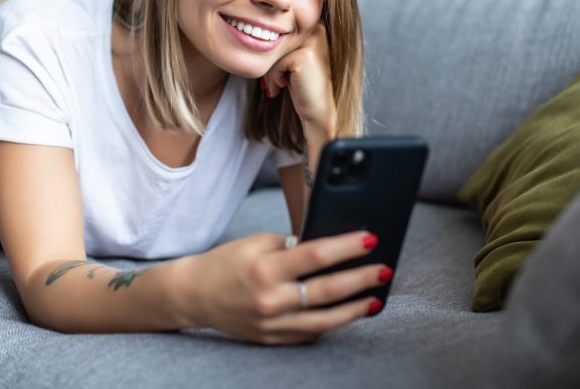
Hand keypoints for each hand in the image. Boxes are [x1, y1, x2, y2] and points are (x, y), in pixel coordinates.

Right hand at [171, 232, 391, 344]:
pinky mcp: (273, 340)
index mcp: (265, 268)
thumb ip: (294, 245)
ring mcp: (272, 325)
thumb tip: (333, 245)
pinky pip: (310, 333)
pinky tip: (349, 312)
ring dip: (355, 309)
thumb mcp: (258, 242)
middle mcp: (270, 299)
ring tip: (376, 298)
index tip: (371, 239)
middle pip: (327, 291)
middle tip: (384, 270)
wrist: (194, 295)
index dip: (347, 247)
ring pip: (325, 320)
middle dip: (361, 279)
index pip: (316, 255)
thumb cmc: (227, 262)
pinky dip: (332, 322)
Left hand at [262, 22, 336, 138]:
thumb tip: (254, 34)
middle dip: (271, 63)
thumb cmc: (302, 84)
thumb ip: (281, 42)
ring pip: (274, 51)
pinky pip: (275, 63)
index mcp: (313, 24)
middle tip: (275, 82)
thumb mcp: (291, 58)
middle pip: (276, 39)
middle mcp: (315, 28)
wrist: (318, 109)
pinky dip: (275, 77)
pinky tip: (285, 86)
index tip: (278, 71)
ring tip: (279, 85)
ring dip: (271, 72)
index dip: (274, 53)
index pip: (279, 31)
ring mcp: (311, 41)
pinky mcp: (304, 55)